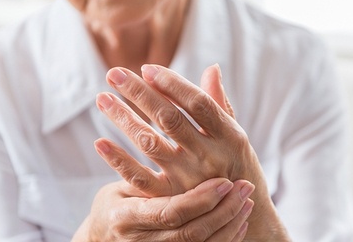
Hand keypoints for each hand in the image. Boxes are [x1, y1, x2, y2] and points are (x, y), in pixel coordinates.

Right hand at [72, 177, 253, 241]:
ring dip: (230, 223)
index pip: (171, 212)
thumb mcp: (120, 186)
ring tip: (247, 201)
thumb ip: (141, 168)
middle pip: (193, 233)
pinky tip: (241, 220)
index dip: (200, 199)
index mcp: (128, 217)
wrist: (104, 240)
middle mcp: (144, 241)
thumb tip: (167, 123)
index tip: (224, 182)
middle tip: (245, 187)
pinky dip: (228, 238)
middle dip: (224, 211)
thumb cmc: (115, 204)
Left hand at [94, 64, 289, 240]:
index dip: (172, 84)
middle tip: (114, 73)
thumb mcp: (234, 136)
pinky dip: (118, 161)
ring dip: (123, 119)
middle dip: (139, 93)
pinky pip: (140, 179)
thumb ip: (219, 103)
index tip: (147, 68)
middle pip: (170, 119)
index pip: (198, 103)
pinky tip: (100, 142)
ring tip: (102, 99)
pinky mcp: (171, 198)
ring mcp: (189, 179)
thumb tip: (211, 68)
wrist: (238, 214)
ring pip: (150, 143)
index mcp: (229, 136)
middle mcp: (210, 157)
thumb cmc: (235, 165)